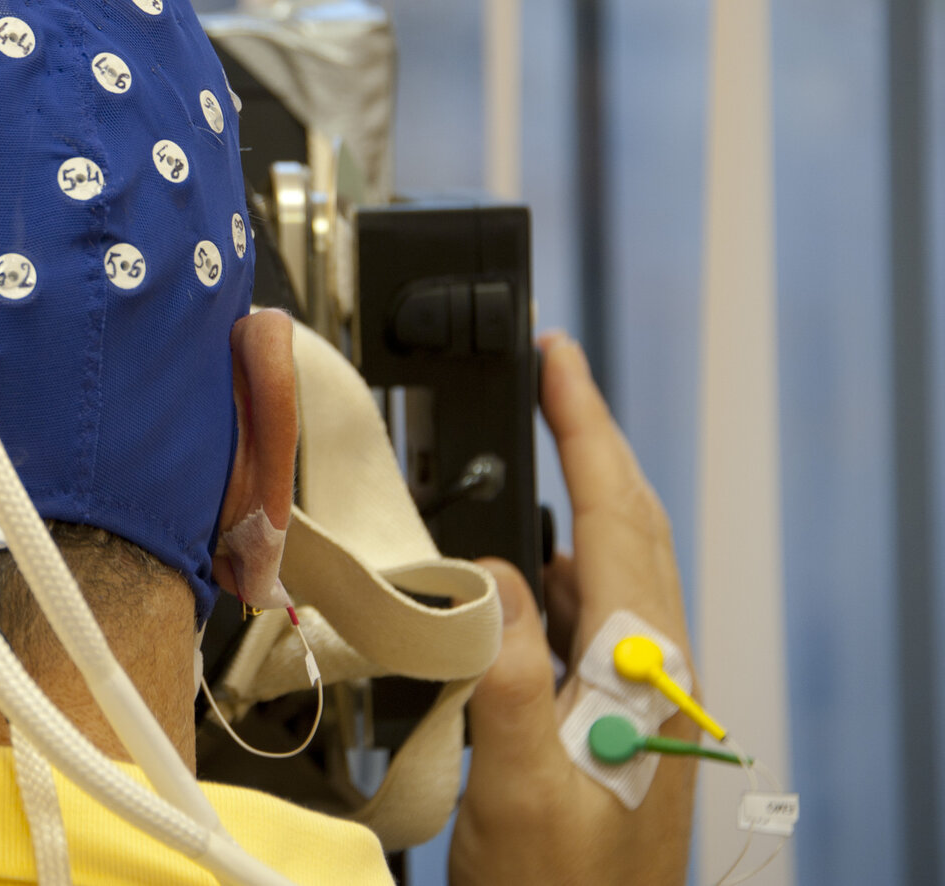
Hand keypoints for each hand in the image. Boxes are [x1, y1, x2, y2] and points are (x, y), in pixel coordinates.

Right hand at [449, 334, 695, 885]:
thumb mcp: (521, 784)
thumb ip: (509, 670)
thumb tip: (493, 571)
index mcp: (638, 674)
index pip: (614, 520)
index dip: (585, 430)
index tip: (558, 358)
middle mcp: (650, 675)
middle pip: (631, 526)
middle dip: (593, 441)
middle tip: (549, 375)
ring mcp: (637, 698)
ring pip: (617, 567)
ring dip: (582, 496)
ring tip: (538, 447)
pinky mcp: (615, 722)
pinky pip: (595, 616)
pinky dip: (563, 564)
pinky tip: (527, 568)